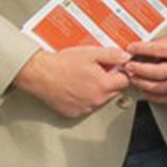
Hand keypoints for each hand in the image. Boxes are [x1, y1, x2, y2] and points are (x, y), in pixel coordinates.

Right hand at [13, 46, 131, 118]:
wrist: (40, 74)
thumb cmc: (62, 63)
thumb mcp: (91, 53)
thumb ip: (112, 55)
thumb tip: (126, 57)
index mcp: (103, 85)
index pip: (125, 81)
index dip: (120, 72)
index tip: (114, 68)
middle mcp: (97, 100)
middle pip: (114, 91)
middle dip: (109, 81)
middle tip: (96, 71)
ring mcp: (85, 108)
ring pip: (101, 100)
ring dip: (98, 91)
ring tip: (83, 79)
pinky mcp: (74, 113)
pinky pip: (87, 107)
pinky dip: (85, 99)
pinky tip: (76, 88)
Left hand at [124, 30, 166, 103]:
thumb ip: (157, 44)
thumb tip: (137, 50)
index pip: (157, 50)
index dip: (140, 49)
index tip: (130, 49)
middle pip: (157, 72)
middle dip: (139, 69)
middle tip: (128, 66)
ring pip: (160, 87)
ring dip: (143, 84)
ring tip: (133, 78)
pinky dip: (153, 96)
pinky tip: (144, 90)